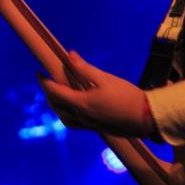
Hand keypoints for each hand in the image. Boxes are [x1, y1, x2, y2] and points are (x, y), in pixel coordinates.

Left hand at [39, 50, 156, 137]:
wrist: (146, 118)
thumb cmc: (127, 96)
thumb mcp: (106, 79)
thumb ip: (85, 68)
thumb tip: (69, 55)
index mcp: (81, 104)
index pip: (55, 92)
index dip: (44, 82)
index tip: (38, 72)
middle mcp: (82, 117)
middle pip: (56, 107)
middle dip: (49, 94)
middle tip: (48, 82)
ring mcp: (89, 125)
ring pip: (65, 118)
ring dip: (57, 107)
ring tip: (59, 96)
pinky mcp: (97, 129)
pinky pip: (75, 123)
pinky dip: (69, 115)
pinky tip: (77, 107)